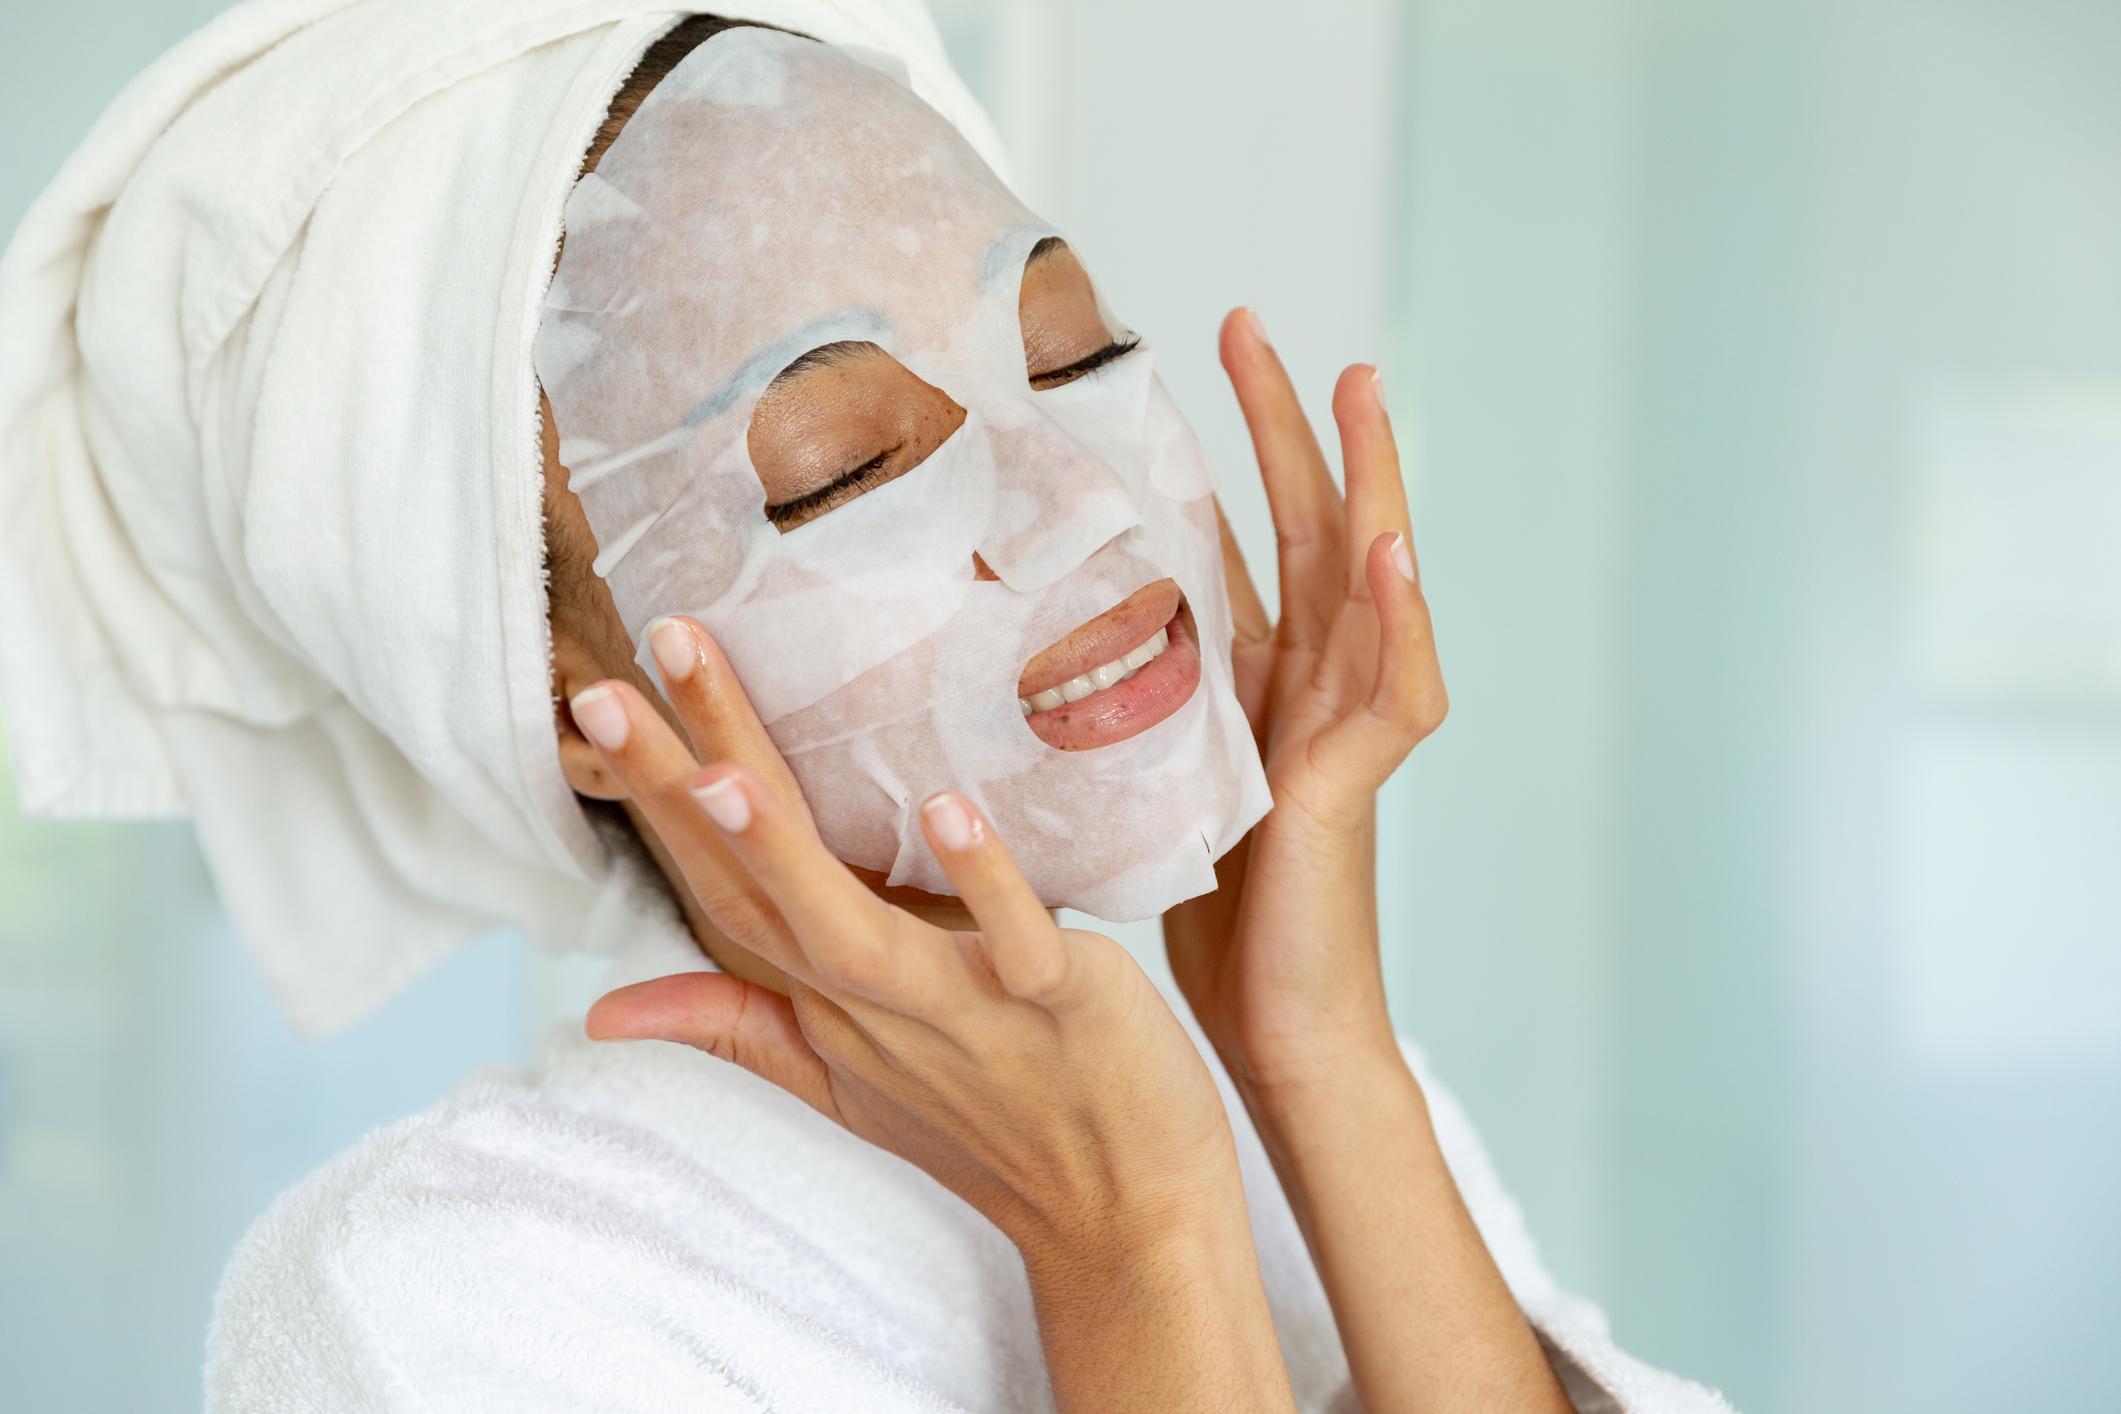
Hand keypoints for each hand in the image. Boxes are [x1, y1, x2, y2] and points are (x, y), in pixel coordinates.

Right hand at [568, 621, 1296, 1413]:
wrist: (1125, 1214)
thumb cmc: (987, 1127)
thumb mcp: (841, 1077)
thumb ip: (733, 1022)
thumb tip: (598, 1009)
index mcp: (829, 998)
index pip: (721, 890)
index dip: (657, 803)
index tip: (604, 698)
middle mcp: (877, 1002)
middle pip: (760, 893)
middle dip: (680, 794)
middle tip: (611, 691)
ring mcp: (964, 1009)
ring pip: (856, 931)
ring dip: (786, 852)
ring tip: (724, 771)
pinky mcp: (1062, 1004)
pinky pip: (1018, 942)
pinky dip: (986, 883)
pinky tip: (949, 807)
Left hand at [1164, 310, 1447, 1097]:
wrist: (1272, 1031)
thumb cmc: (1209, 925)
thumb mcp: (1137, 788)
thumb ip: (1109, 716)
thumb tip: (1002, 661)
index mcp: (1254, 685)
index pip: (1243, 543)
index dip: (1214, 458)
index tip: (1164, 371)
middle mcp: (1307, 689)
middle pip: (1305, 530)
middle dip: (1282, 428)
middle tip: (1244, 321)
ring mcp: (1343, 731)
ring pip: (1370, 582)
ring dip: (1367, 480)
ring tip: (1355, 383)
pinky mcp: (1357, 789)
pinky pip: (1397, 691)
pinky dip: (1401, 620)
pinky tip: (1392, 551)